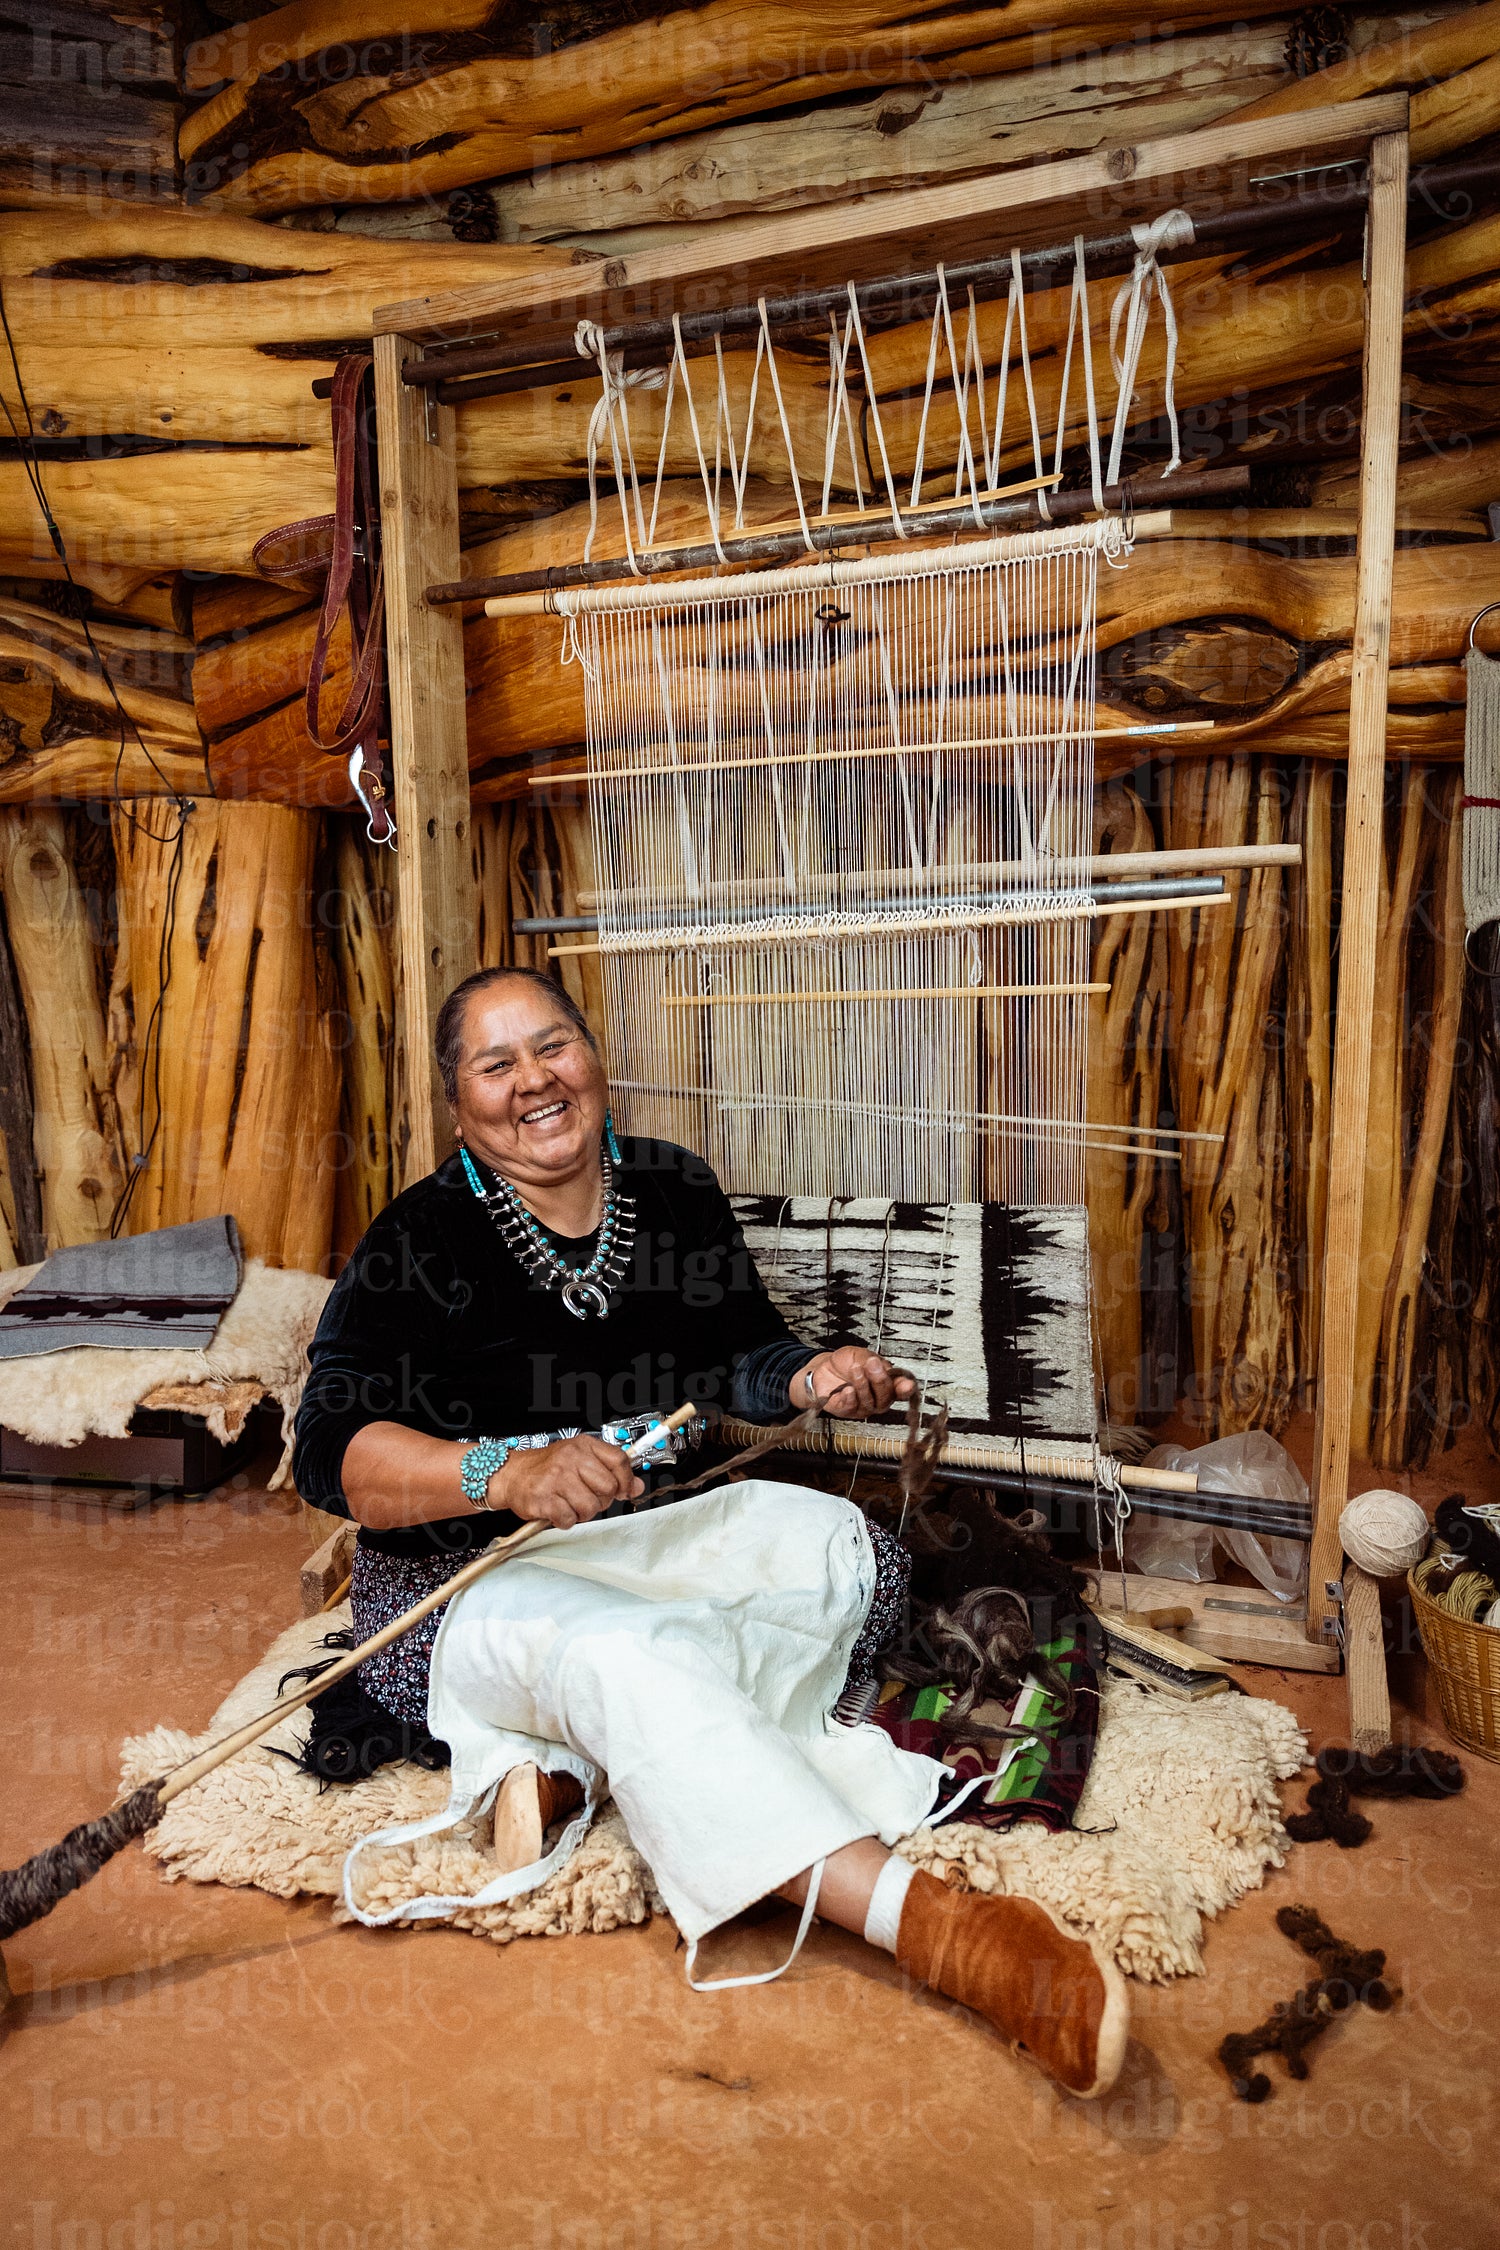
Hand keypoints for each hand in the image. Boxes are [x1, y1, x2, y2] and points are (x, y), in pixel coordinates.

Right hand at [492, 1434, 643, 1527]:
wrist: (512, 1474)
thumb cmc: (547, 1468)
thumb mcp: (580, 1459)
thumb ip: (610, 1470)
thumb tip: (637, 1485)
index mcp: (583, 1446)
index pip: (619, 1461)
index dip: (626, 1480)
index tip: (625, 1491)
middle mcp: (570, 1459)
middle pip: (607, 1487)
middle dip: (602, 1500)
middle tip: (588, 1498)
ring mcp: (556, 1478)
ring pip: (590, 1507)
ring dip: (583, 1513)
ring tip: (571, 1505)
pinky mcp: (544, 1498)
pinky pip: (569, 1519)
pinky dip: (566, 1520)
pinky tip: (558, 1511)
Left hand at [791, 1348, 915, 1418]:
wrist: (823, 1367)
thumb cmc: (845, 1363)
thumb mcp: (861, 1355)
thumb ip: (874, 1362)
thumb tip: (886, 1368)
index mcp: (886, 1384)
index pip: (902, 1391)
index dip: (906, 1390)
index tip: (906, 1385)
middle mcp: (877, 1399)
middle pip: (886, 1398)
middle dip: (880, 1380)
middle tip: (872, 1365)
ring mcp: (862, 1407)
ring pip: (869, 1403)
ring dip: (863, 1385)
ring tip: (856, 1369)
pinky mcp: (846, 1410)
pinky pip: (851, 1408)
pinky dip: (850, 1398)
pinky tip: (847, 1389)